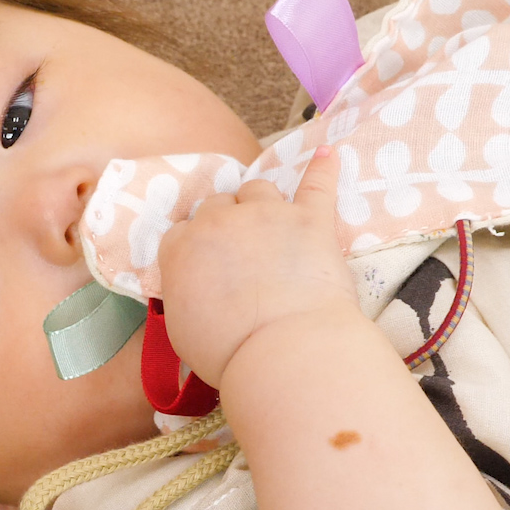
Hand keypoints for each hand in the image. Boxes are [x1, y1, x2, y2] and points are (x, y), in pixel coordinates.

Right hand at [157, 146, 359, 386]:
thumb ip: (185, 296)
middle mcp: (219, 222)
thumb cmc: (228, 353)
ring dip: (262, 203)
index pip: (183, 231)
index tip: (210, 266)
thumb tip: (196, 291)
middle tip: (243, 254)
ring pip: (258, 189)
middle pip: (219, 205)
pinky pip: (317, 183)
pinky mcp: (311, 220)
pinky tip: (328, 156)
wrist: (282, 351)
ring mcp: (267, 215)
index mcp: (181, 249)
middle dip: (228, 224)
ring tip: (274, 224)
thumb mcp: (183, 331)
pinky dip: (323, 170)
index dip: (199, 247)